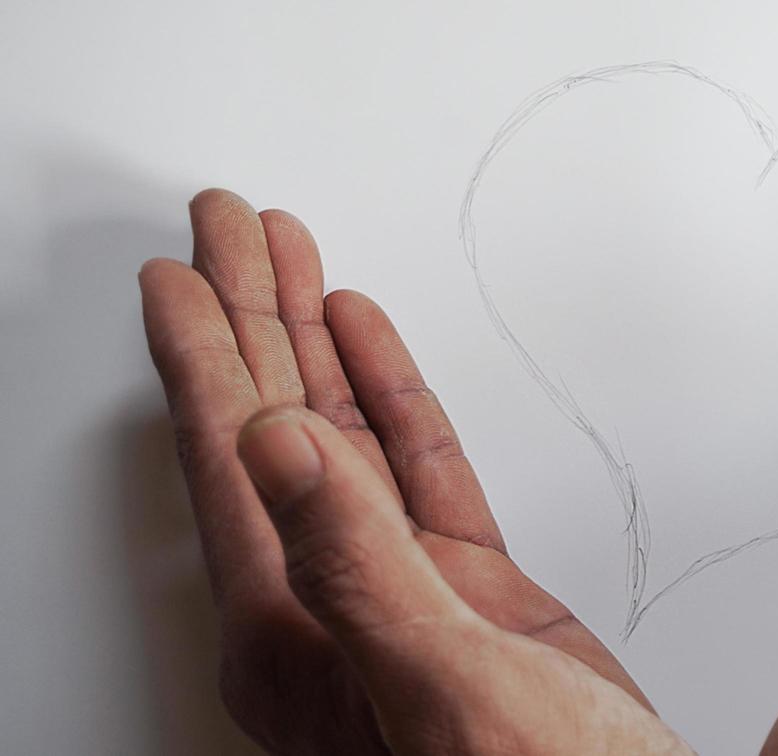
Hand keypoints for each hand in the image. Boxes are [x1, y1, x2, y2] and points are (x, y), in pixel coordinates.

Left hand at [139, 190, 689, 754]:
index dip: (201, 353)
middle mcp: (328, 598)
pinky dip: (391, 392)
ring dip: (310, 339)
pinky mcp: (468, 584)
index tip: (177, 270)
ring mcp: (400, 586)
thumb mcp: (437, 685)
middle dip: (249, 315)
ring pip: (340, 431)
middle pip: (272, 421)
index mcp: (292, 627)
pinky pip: (416, 464)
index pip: (229, 456)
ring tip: (289, 255)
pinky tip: (366, 337)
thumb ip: (352, 565)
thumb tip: (276, 443)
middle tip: (228, 224)